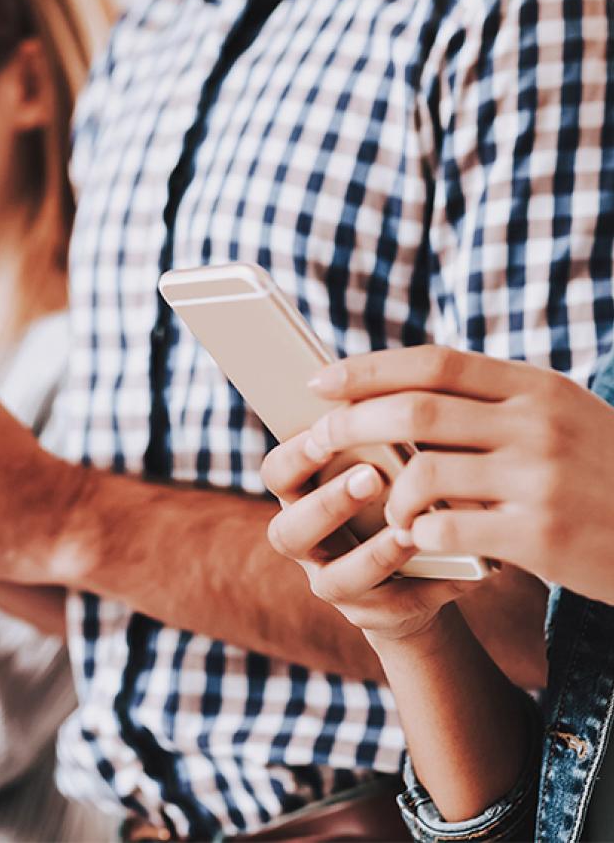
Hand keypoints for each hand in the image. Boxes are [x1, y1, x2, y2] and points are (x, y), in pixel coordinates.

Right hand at [261, 430, 467, 646]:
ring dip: (374, 554)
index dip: (295, 454)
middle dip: (328, 504)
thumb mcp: (385, 461)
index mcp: (301, 494)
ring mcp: (333, 582)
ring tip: (411, 532)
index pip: (277, 473)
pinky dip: (428, 588)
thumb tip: (407, 397)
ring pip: (334, 580)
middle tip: (371, 477)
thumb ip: (381, 437)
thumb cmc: (398, 492)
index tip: (329, 431)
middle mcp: (306, 542)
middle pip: (289, 531)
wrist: (419, 569)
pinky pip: (392, 609)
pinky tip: (457, 570)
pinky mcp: (372, 615)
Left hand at [306, 346, 613, 604]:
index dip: (370, 368)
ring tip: (387, 509)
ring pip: (424, 470)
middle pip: (416, 408)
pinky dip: (418, 533)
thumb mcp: (562, 417)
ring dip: (387, 492)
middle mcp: (536, 423)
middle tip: (317, 439)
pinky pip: (449, 527)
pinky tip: (419, 541)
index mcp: (536, 387)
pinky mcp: (542, 536)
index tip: (322, 379)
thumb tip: (403, 389)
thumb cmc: (605, 475)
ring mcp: (540, 478)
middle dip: (351, 422)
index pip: (435, 362)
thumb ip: (496, 401)